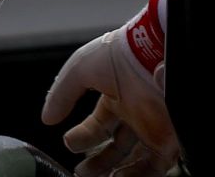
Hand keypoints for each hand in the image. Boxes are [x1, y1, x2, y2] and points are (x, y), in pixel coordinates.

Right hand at [39, 0, 178, 176]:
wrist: (152, 50)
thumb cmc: (118, 54)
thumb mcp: (80, 69)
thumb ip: (61, 93)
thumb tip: (47, 118)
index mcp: (115, 98)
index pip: (97, 126)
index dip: (82, 138)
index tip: (69, 144)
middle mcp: (134, 115)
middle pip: (115, 148)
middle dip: (98, 163)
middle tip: (82, 174)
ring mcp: (152, 127)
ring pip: (134, 162)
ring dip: (116, 174)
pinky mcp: (167, 139)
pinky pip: (155, 167)